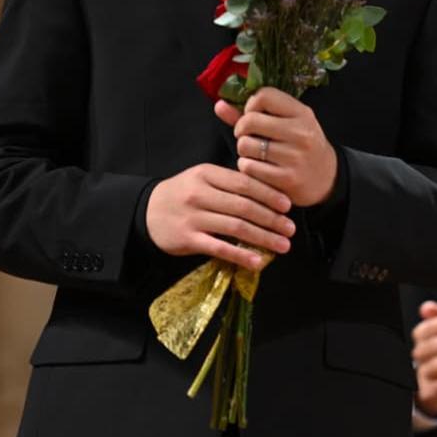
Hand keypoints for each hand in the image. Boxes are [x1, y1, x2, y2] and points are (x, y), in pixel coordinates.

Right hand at [145, 163, 294, 269]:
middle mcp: (200, 194)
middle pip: (244, 206)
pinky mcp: (188, 239)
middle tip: (290, 229)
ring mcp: (193, 217)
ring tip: (283, 245)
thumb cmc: (183, 194)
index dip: (269, 194)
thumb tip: (269, 192)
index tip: (287, 206)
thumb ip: (230, 182)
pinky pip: (219, 248)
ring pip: (236, 227)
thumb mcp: (202, 178)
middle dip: (272, 218)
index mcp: (207, 174)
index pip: (245, 183)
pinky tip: (257, 261)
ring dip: (263, 237)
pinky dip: (241, 255)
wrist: (146, 211)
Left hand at [216, 88, 338, 205]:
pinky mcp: (286, 178)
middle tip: (248, 136)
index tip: (253, 115)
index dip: (250, 105)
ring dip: (243, 150)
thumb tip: (219, 104)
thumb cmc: (300, 146)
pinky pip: (249, 167)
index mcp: (302, 113)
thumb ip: (252, 114)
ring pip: (246, 145)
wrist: (327, 179)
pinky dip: (247, 167)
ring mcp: (295, 156)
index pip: (264, 96)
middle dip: (241, 129)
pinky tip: (257, 167)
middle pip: (250, 120)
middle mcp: (301, 132)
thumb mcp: (287, 124)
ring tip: (254, 153)